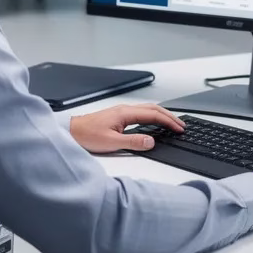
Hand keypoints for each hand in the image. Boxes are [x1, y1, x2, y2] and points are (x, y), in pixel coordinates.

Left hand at [69, 103, 184, 153]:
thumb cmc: (87, 135)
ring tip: (172, 124)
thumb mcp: (111, 142)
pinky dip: (152, 117)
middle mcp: (124, 109)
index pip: (153, 115)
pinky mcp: (118, 116)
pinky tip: (154, 124)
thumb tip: (151, 141)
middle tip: (181, 125)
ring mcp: (121, 112)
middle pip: (153, 109)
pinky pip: (141, 114)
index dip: (168, 121)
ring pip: (147, 110)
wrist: (71, 131)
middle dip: (169, 117)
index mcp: (125, 113)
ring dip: (161, 116)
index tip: (179, 128)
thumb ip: (133, 142)